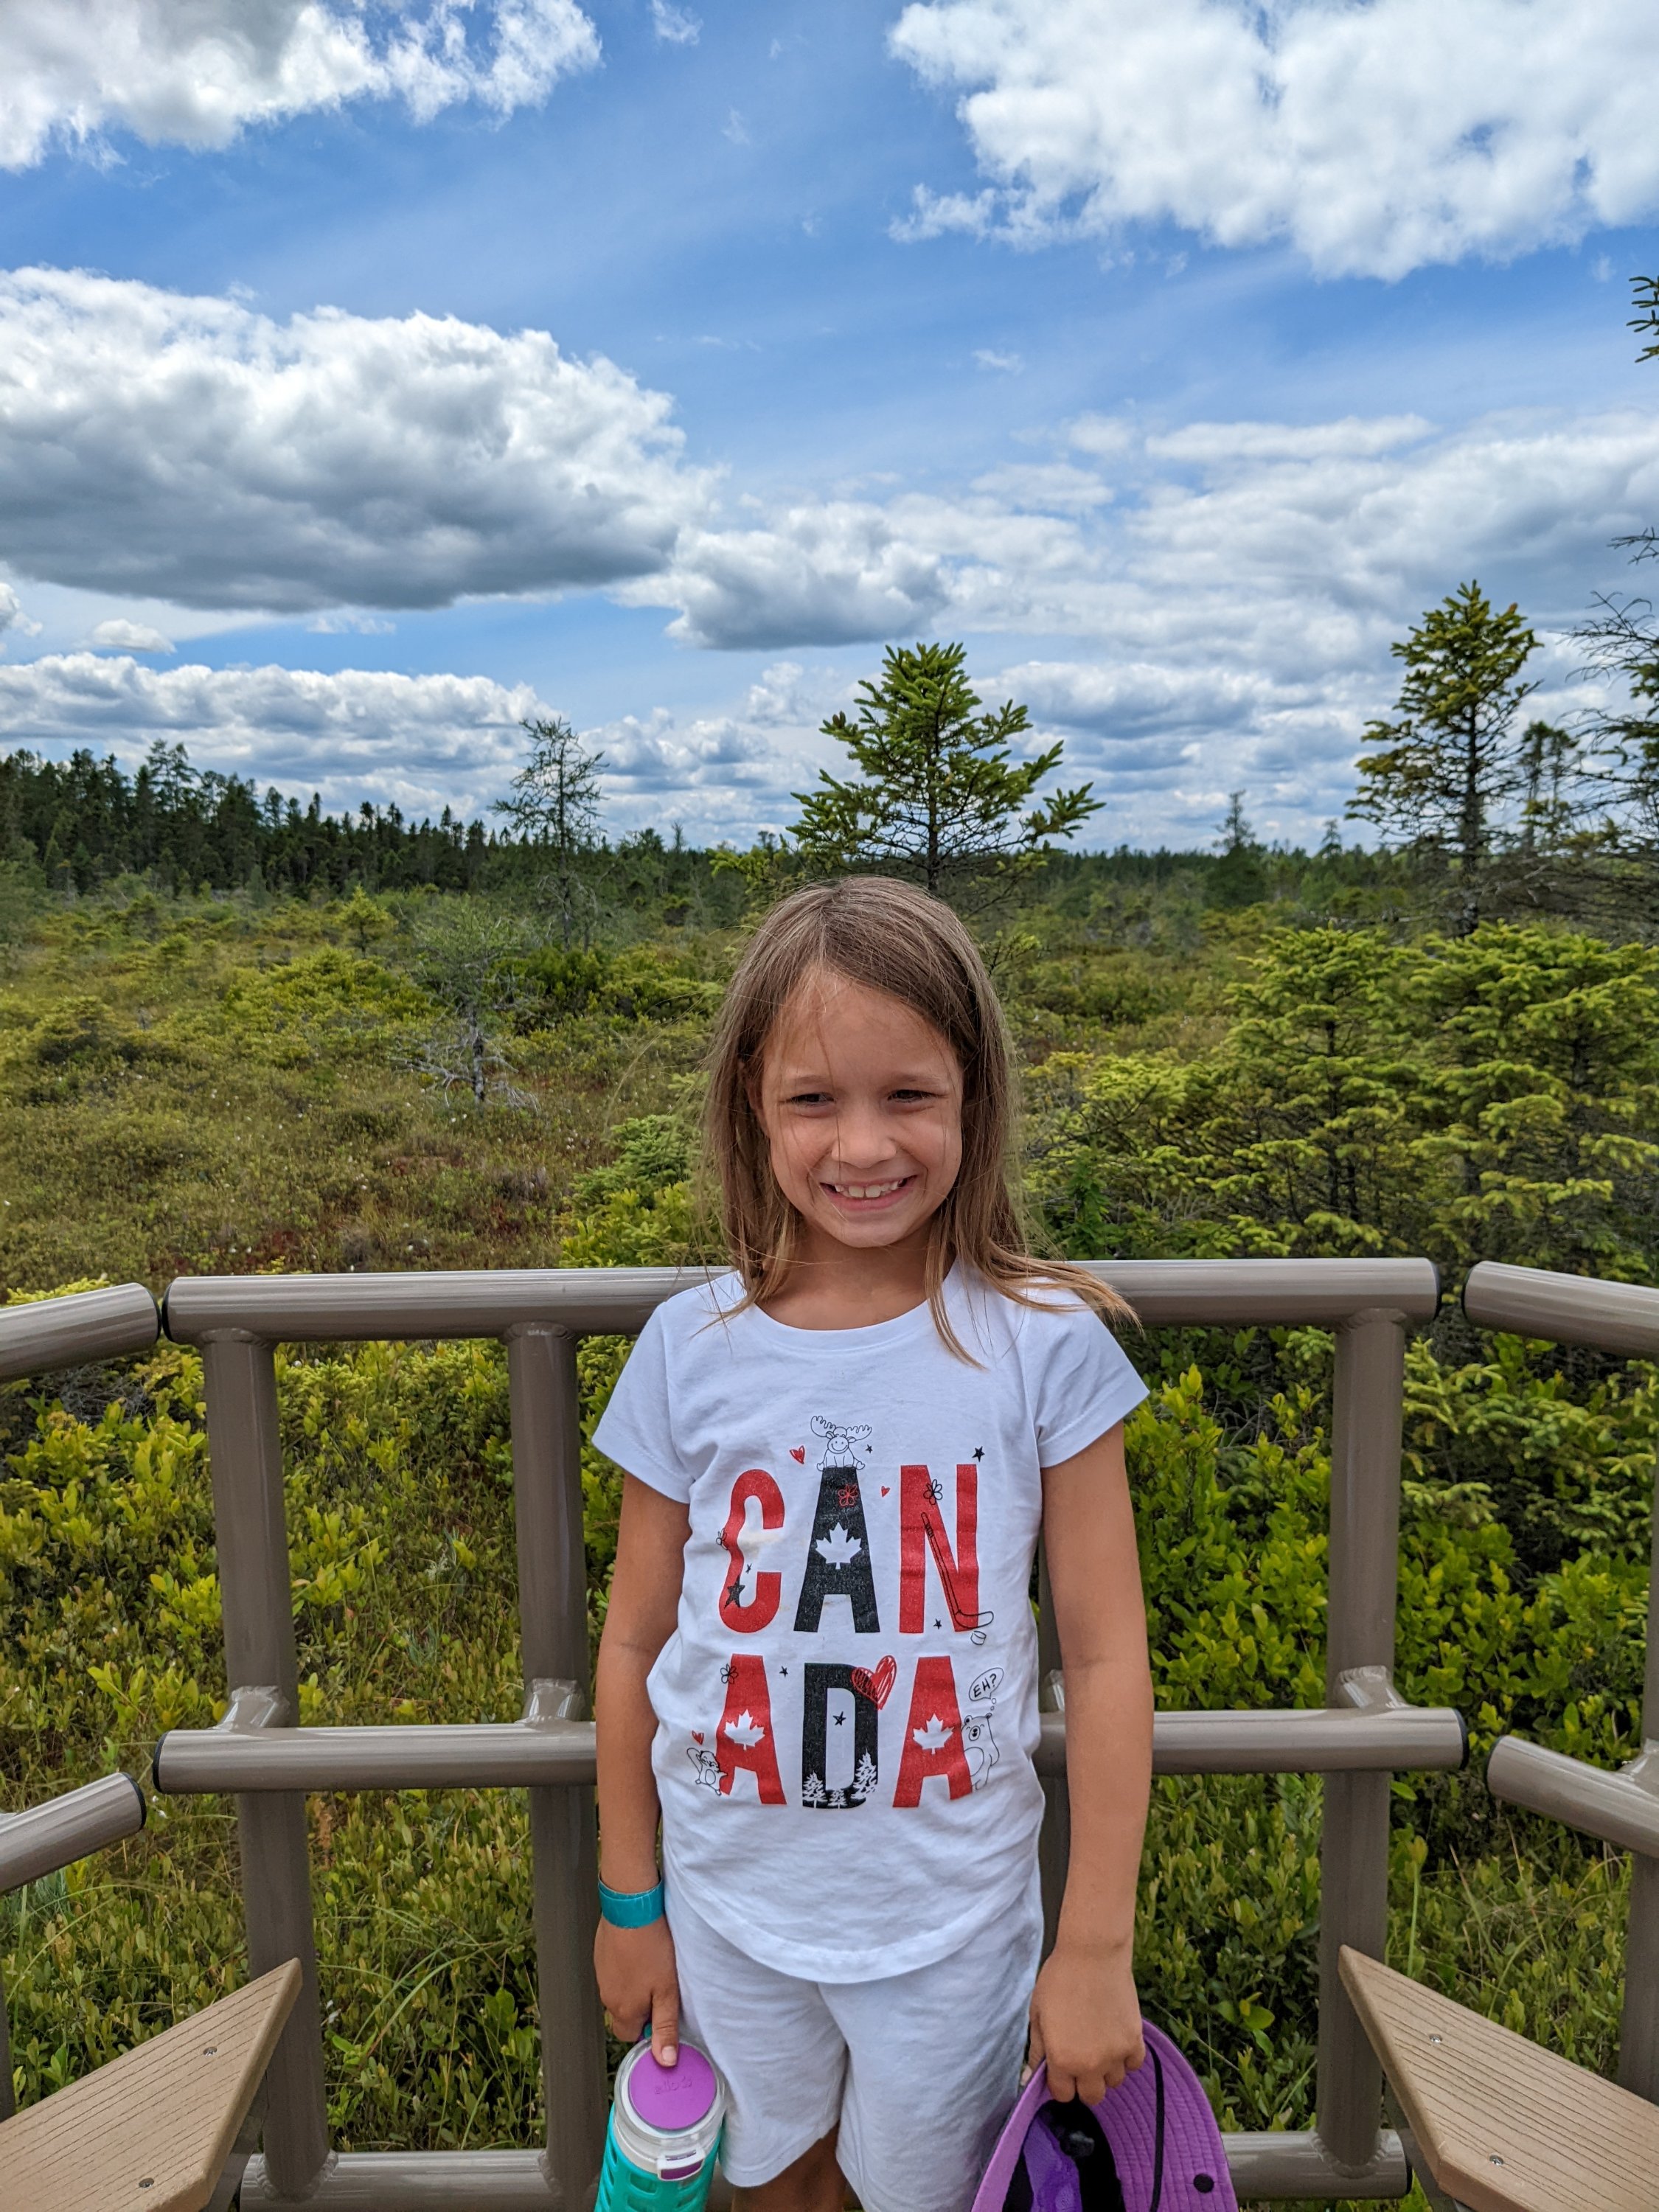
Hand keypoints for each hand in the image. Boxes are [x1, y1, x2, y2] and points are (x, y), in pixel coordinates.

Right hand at [595, 1915, 680, 2065]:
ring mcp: (601, 1974)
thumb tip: (665, 2060)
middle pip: (623, 2015)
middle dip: (640, 2007)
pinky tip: (639, 1951)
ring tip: (651, 1965)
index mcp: (623, 2010)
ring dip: (633, 1986)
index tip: (661, 2012)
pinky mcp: (600, 1954)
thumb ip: (665, 2027)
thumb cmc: (651, 1948)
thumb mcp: (667, 1991)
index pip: (629, 2037)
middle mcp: (607, 1996)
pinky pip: (613, 1971)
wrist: (631, 1906)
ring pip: (618, 1992)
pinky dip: (625, 1966)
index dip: (647, 2028)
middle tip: (659, 1987)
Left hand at [1026, 1938, 1143, 2105]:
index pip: (1063, 2095)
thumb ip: (1036, 2049)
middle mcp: (1090, 2064)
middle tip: (1080, 2059)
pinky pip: (1133, 2064)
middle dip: (1083, 2083)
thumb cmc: (1059, 1979)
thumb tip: (1029, 2078)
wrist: (1092, 1954)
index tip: (1060, 2068)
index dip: (1059, 2083)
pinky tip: (1116, 2039)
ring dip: (1106, 2070)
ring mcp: (1115, 2054)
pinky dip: (1126, 2058)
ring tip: (1099, 2044)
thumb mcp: (1037, 2013)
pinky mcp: (1134, 2040)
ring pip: (1114, 2082)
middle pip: (1091, 2096)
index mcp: (1062, 2060)